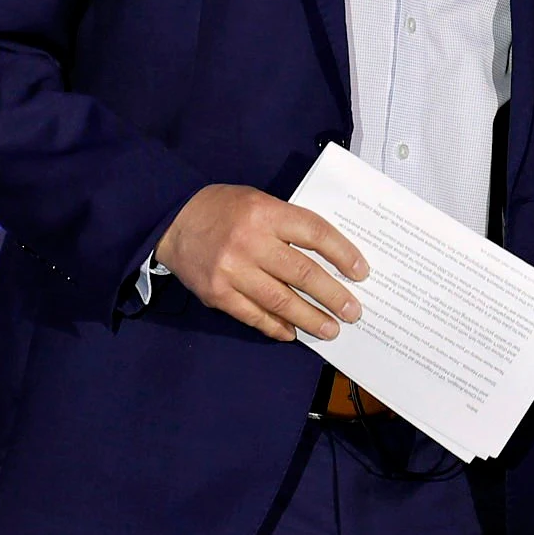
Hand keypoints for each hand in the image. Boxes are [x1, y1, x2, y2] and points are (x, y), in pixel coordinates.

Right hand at [155, 184, 366, 342]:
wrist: (172, 221)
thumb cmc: (223, 210)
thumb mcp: (259, 202)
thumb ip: (289, 225)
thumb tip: (329, 257)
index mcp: (266, 213)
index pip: (315, 233)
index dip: (343, 254)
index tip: (361, 272)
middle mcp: (250, 242)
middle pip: (303, 272)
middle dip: (333, 295)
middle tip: (353, 311)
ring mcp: (232, 270)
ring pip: (281, 300)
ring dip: (310, 318)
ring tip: (330, 329)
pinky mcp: (217, 293)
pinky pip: (254, 315)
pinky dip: (276, 326)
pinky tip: (292, 332)